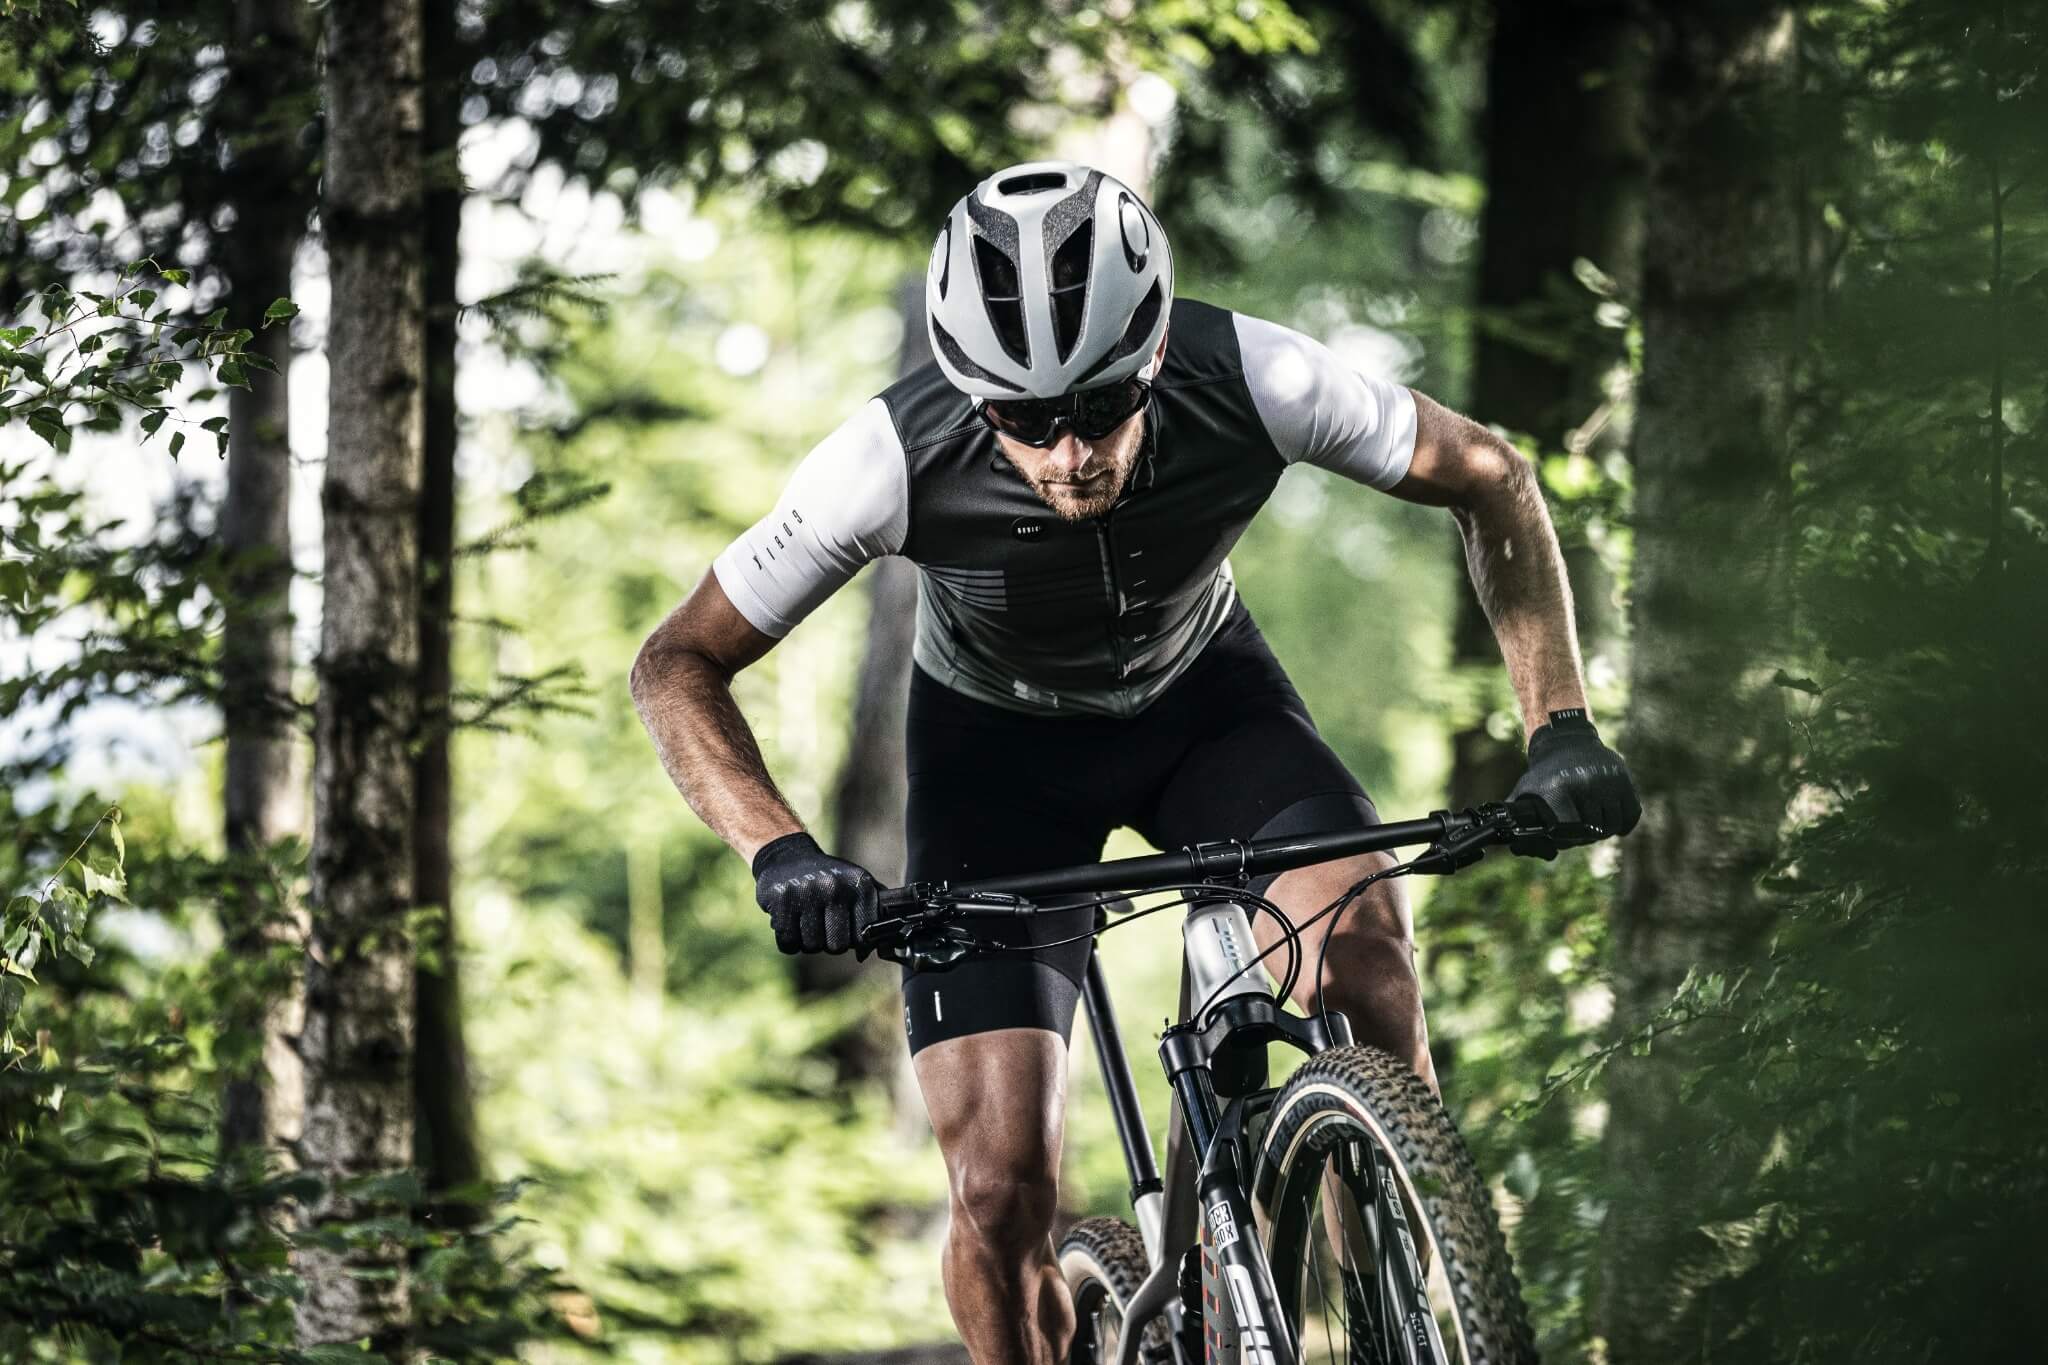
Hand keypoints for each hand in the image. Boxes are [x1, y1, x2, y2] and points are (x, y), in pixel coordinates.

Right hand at [751, 832, 881, 955]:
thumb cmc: (827, 878)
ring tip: (806, 920)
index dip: (852, 940)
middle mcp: (835, 887)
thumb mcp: (856, 884)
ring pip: (812, 947)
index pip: (863, 938)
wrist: (786, 857)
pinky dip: (788, 941)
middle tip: (822, 925)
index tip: (845, 930)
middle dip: (828, 942)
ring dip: (807, 941)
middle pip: (837, 946)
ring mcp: (807, 893)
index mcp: (859, 885)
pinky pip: (788, 943)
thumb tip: (884, 945)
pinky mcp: (782, 900)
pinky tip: (790, 923)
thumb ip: (874, 911)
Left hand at [1507, 708, 1640, 855]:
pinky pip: (1631, 814)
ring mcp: (1607, 781)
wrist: (1567, 742)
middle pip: (1593, 832)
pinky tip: (1613, 822)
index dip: (1566, 840)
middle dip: (1584, 836)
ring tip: (1591, 824)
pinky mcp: (1624, 779)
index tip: (1561, 837)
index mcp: (1559, 788)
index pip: (1569, 833)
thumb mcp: (1524, 793)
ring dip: (1603, 830)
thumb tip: (1516, 847)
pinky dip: (1623, 823)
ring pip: (1612, 826)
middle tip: (1577, 830)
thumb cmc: (1545, 775)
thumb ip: (1517, 821)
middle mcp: (1586, 783)